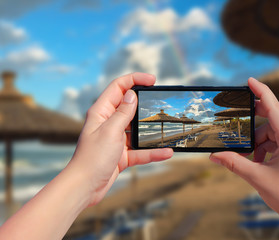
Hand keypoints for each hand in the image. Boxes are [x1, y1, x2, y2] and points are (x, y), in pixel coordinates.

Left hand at [68, 72, 172, 206]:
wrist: (85, 187)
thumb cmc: (92, 158)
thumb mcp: (110, 131)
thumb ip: (123, 112)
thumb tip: (132, 94)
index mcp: (101, 112)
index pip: (118, 87)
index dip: (135, 79)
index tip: (152, 80)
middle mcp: (109, 123)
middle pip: (129, 107)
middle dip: (145, 104)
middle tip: (160, 102)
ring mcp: (116, 139)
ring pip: (137, 129)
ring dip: (150, 130)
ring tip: (166, 128)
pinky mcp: (122, 154)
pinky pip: (140, 150)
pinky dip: (152, 152)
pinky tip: (166, 152)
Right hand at [210, 77, 278, 239]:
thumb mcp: (256, 177)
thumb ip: (233, 162)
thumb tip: (213, 155)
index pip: (274, 106)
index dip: (261, 91)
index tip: (249, 80)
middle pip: (275, 115)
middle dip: (255, 119)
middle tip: (239, 119)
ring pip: (276, 127)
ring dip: (260, 138)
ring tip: (252, 157)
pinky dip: (267, 144)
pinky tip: (259, 160)